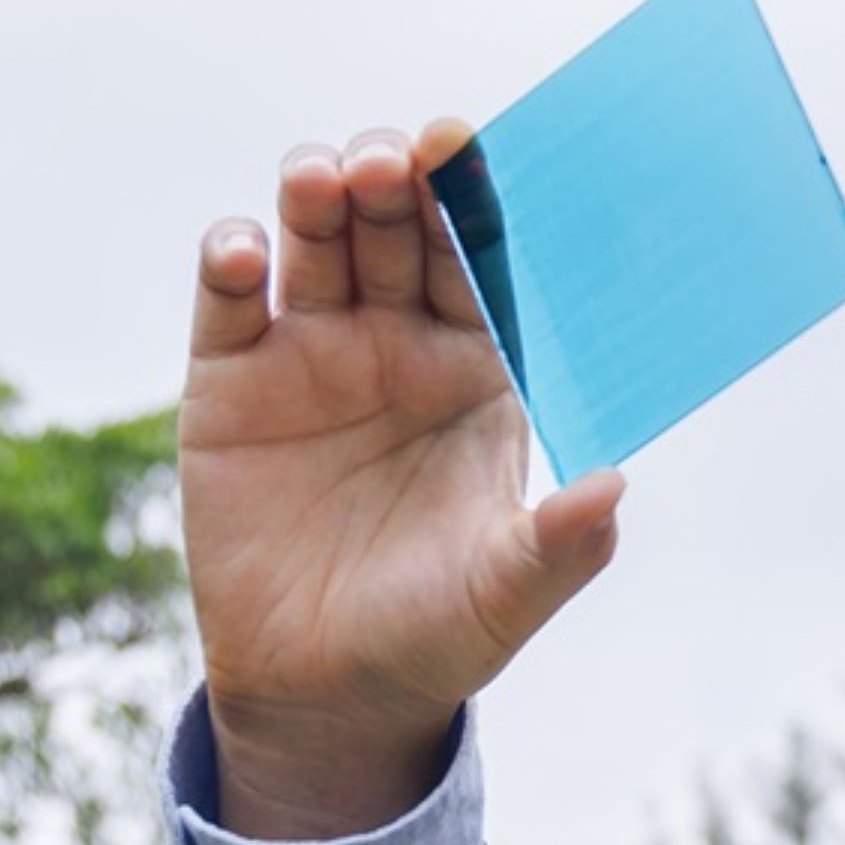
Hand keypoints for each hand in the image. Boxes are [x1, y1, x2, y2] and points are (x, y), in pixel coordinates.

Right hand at [179, 120, 626, 838]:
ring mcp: (311, 350)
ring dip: (317, 198)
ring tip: (321, 177)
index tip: (470, 152)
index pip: (480, 264)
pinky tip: (242, 252)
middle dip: (395, 184)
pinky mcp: (229, 380)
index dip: (475, 207)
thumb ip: (555, 546)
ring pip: (316, 243)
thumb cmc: (434, 634)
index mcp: (476, 368)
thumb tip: (614, 490)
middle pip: (397, 231)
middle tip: (393, 159)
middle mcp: (397, 340)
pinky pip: (229, 304)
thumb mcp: (501, 596)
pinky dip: (231, 263)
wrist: (323, 691)